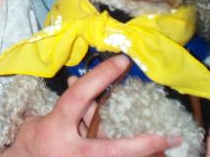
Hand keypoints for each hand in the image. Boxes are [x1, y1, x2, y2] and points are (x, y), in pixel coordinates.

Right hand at [0, 54, 181, 155]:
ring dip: (145, 154)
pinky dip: (133, 155)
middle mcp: (72, 150)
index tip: (123, 61)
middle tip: (170, 136)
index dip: (100, 76)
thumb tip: (84, 79)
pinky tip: (155, 152)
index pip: (79, 96)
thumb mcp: (53, 116)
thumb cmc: (39, 138)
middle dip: (142, 146)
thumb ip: (73, 102)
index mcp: (58, 126)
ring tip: (170, 145)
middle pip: (111, 150)